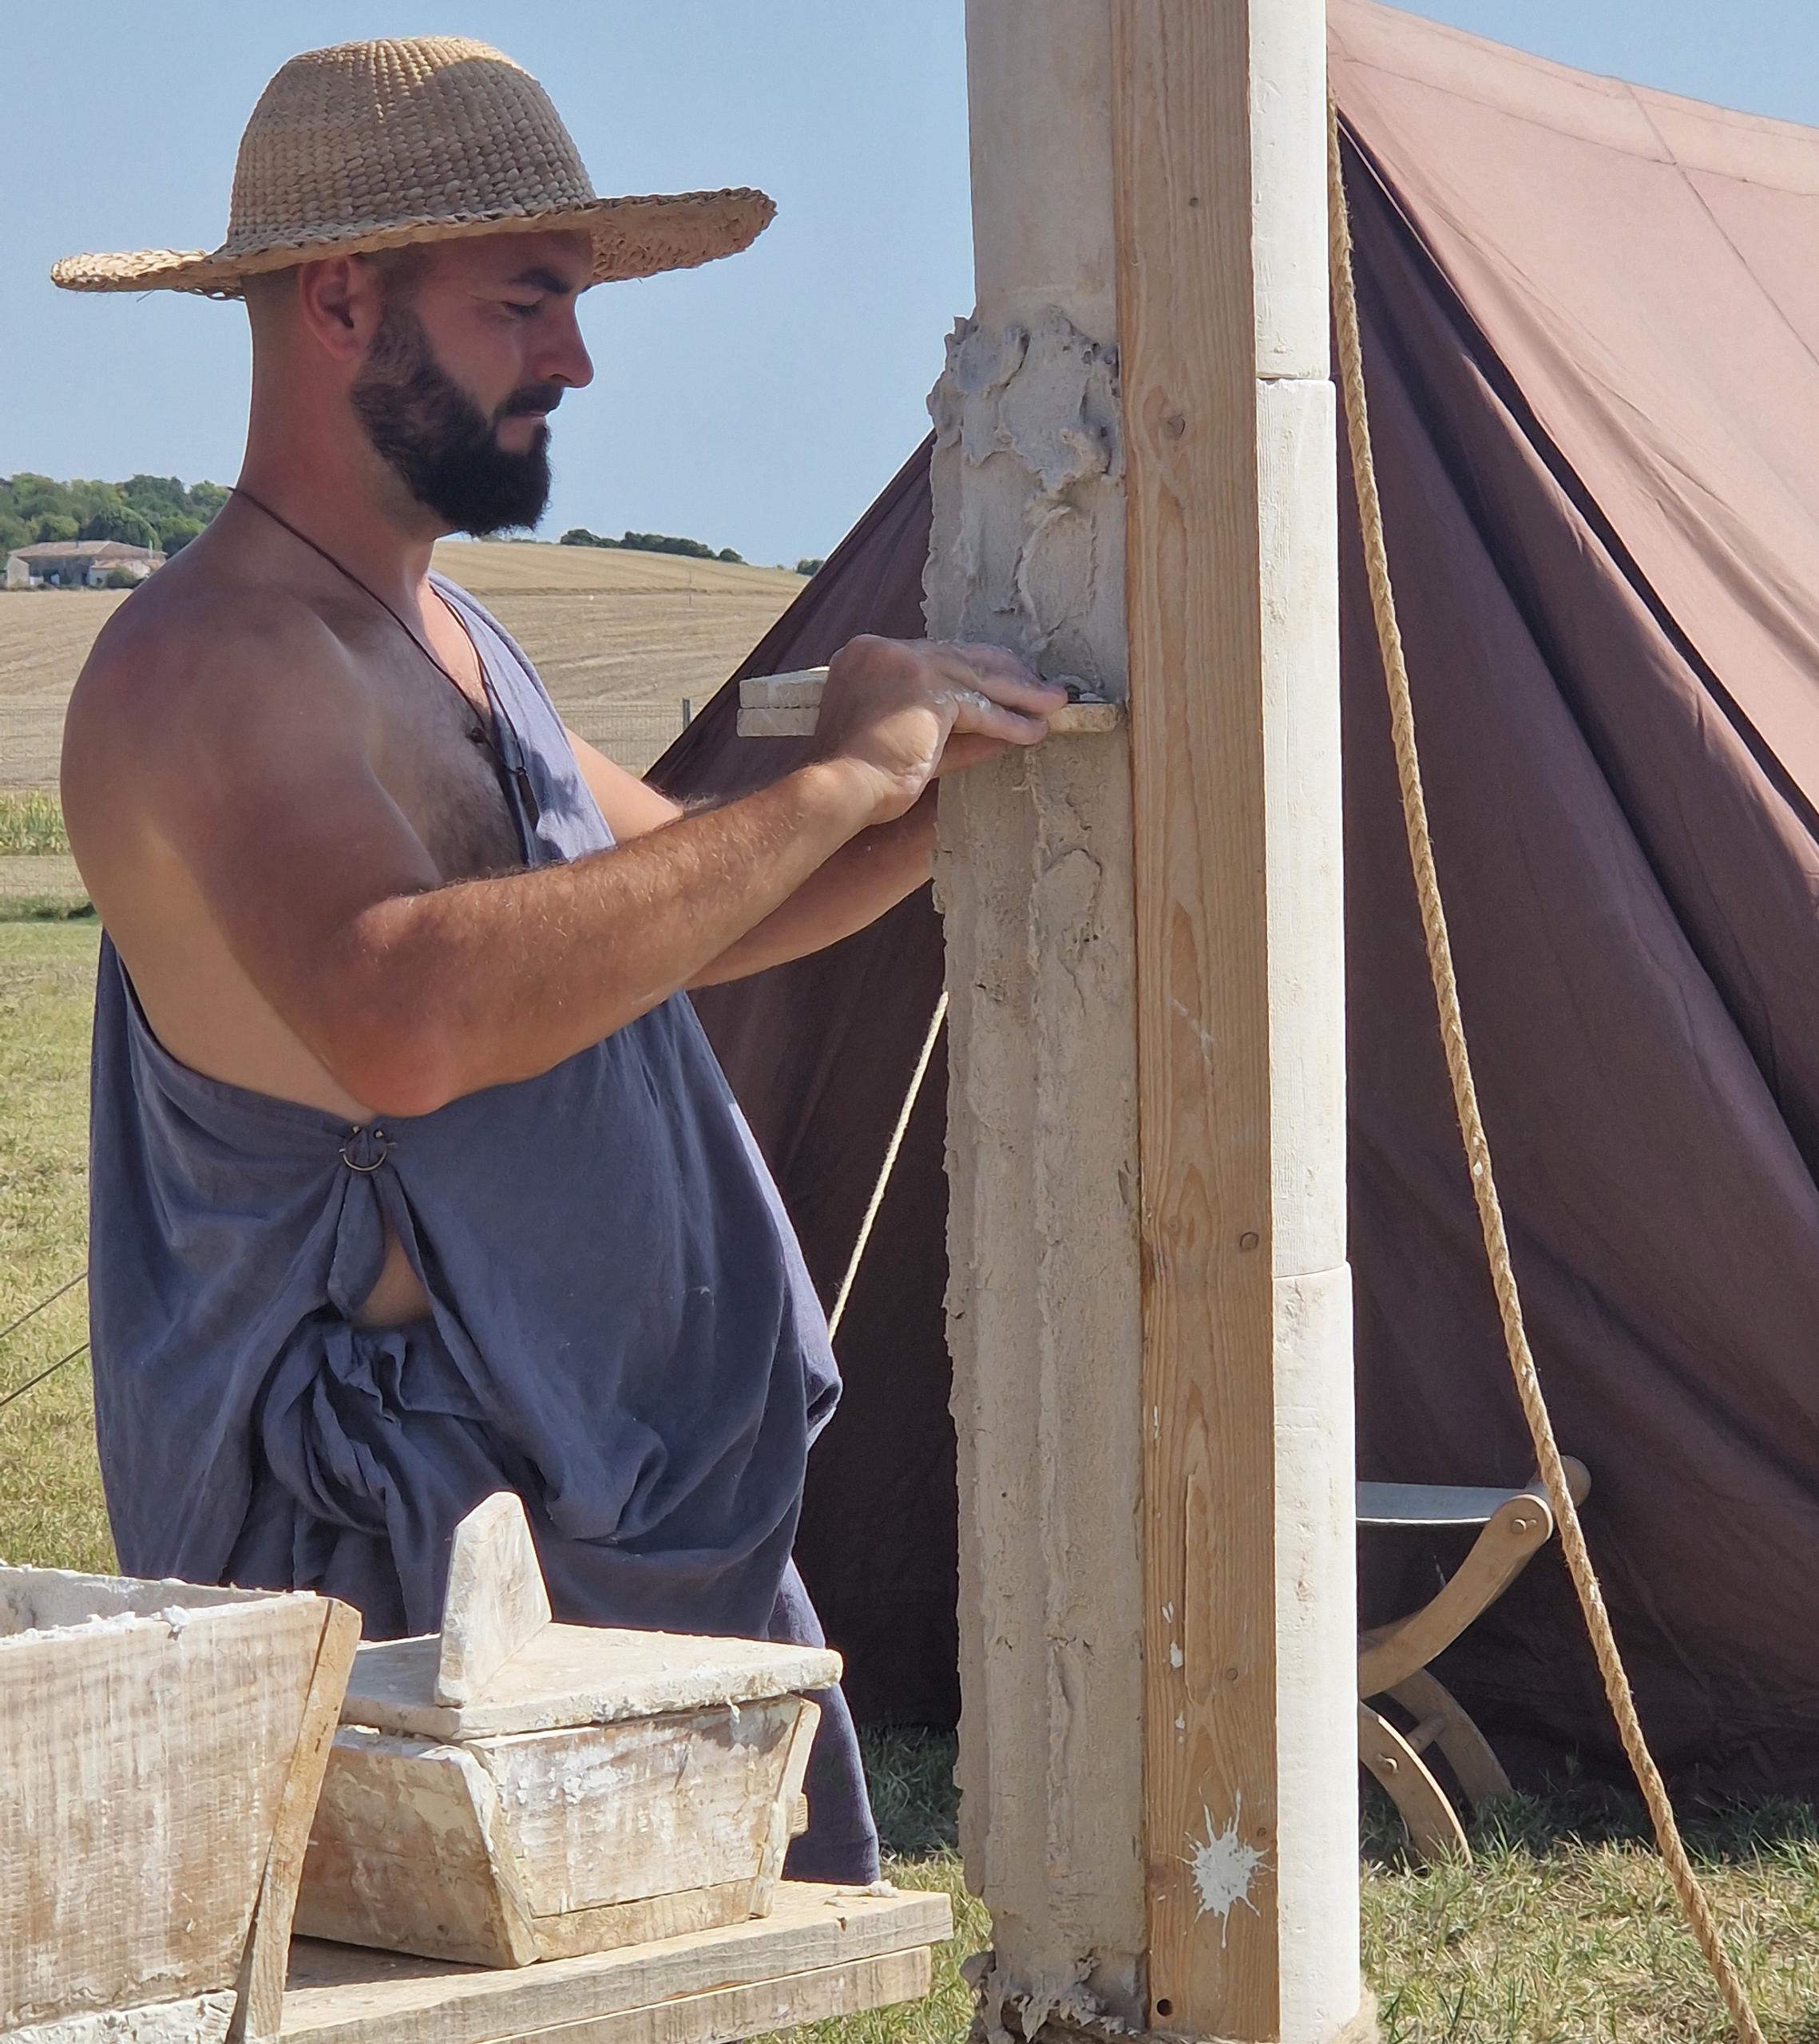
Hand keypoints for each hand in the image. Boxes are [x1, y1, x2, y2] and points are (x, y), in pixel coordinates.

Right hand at [808, 636, 1065, 822]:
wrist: (837, 790)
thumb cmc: (860, 780)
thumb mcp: (910, 746)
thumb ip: (949, 734)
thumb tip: (993, 736)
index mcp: (868, 657)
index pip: (936, 657)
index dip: (974, 671)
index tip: (1003, 682)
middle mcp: (883, 651)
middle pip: (961, 658)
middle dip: (1006, 676)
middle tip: (1041, 688)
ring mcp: (904, 665)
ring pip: (975, 678)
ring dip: (1020, 695)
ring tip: (1053, 706)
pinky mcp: (925, 689)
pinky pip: (979, 706)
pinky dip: (1009, 722)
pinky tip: (1034, 730)